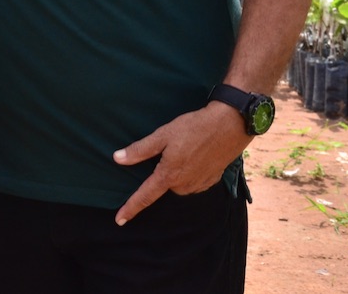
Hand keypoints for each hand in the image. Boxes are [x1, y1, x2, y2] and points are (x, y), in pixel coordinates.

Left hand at [112, 101, 250, 224]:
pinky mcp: (211, 181)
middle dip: (164, 170)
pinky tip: (197, 154)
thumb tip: (117, 159)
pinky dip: (191, 170)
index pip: (145, 196)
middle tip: (173, 147)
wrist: (229, 126)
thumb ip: (140, 150)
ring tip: (186, 147)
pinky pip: (193, 181)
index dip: (131, 208)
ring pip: (179, 183)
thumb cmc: (194, 128)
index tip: (119, 220)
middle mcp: (184, 185)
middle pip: (164, 184)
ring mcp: (199, 185)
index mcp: (169, 175)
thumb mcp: (163, 135)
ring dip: (178, 170)